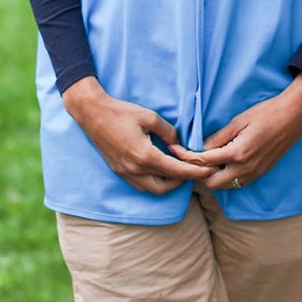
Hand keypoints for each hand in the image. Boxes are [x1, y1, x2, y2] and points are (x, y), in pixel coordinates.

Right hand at [61, 76, 212, 194]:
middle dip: (182, 181)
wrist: (92, 113)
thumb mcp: (149, 117)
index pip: (177, 171)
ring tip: (177, 169)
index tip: (209, 171)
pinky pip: (140, 184)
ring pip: (152, 188)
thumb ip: (168, 132)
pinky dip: (153, 181)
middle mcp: (135, 169)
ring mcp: (125, 172)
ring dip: (167, 183)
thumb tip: (178, 143)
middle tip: (193, 169)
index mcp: (145, 156)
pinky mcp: (118, 170)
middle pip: (165, 187)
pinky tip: (159, 168)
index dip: (195, 172)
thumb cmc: (121, 112)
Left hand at [171, 75, 301, 191]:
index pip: (204, 161)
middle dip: (199, 173)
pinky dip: (229, 177)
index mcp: (237, 153)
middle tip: (193, 158)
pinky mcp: (262, 172)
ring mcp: (255, 172)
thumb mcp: (238, 121)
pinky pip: (239, 183)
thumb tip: (201, 148)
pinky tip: (226, 163)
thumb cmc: (266, 113)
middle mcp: (245, 168)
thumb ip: (219, 137)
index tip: (176, 151)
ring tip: (209, 160)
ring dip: (214, 177)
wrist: (295, 116)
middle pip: (212, 183)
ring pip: (226, 186)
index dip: (187, 157)